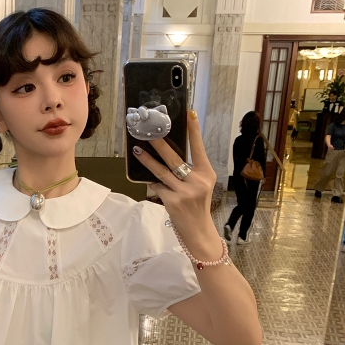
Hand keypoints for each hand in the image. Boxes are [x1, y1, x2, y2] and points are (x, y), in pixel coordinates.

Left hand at [132, 109, 221, 262]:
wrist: (198, 231)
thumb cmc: (197, 205)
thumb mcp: (201, 185)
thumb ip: (191, 170)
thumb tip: (170, 153)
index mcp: (207, 173)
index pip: (199, 148)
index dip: (194, 130)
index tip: (189, 114)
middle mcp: (197, 181)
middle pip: (175, 158)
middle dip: (160, 144)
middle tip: (149, 132)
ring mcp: (185, 192)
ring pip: (162, 172)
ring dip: (148, 161)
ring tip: (137, 150)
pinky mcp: (173, 202)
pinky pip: (157, 187)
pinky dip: (152, 183)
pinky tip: (149, 181)